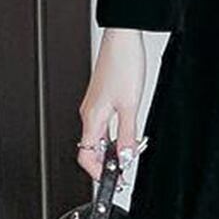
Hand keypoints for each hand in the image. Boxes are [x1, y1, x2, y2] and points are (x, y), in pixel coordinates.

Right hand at [77, 27, 147, 182]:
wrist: (123, 38)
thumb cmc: (124, 64)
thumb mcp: (130, 104)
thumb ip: (128, 134)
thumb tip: (126, 159)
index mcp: (92, 117)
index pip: (86, 156)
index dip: (98, 173)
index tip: (113, 181)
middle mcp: (89, 112)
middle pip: (92, 148)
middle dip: (108, 161)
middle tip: (126, 168)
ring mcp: (95, 103)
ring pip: (100, 135)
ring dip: (113, 147)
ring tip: (131, 150)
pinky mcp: (102, 95)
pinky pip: (105, 122)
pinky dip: (115, 132)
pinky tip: (129, 130)